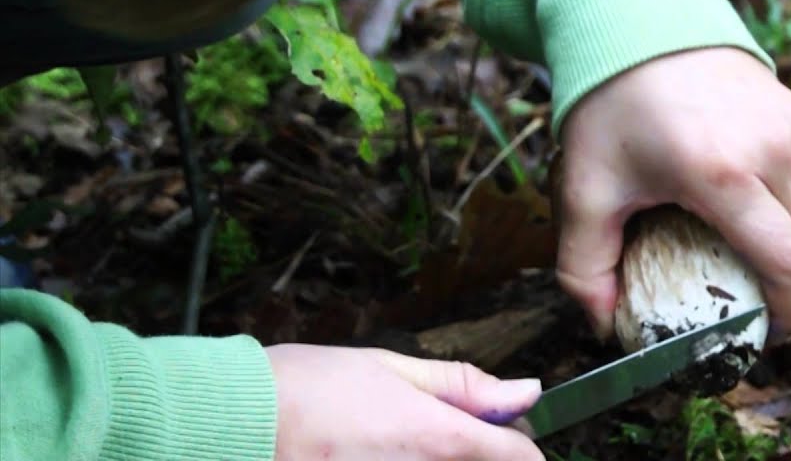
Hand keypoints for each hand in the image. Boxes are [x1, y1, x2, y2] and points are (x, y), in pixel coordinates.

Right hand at [267, 344, 543, 460]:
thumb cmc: (304, 390)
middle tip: (438, 437)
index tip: (507, 436)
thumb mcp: (390, 369)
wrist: (234, 426)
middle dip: (475, 455)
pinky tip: (375, 457)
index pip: (520, 458)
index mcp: (437, 438)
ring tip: (393, 445)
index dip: (520, 445)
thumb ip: (463, 385)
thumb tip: (525, 391)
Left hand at [556, 47, 790, 340]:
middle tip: (762, 313)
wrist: (637, 20)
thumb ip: (584, 267)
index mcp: (721, 173)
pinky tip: (765, 228)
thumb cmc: (609, 105)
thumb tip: (605, 329)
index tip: (765, 335)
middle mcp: (772, 149)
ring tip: (765, 276)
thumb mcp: (584, 188)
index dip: (788, 313)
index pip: (788, 264)